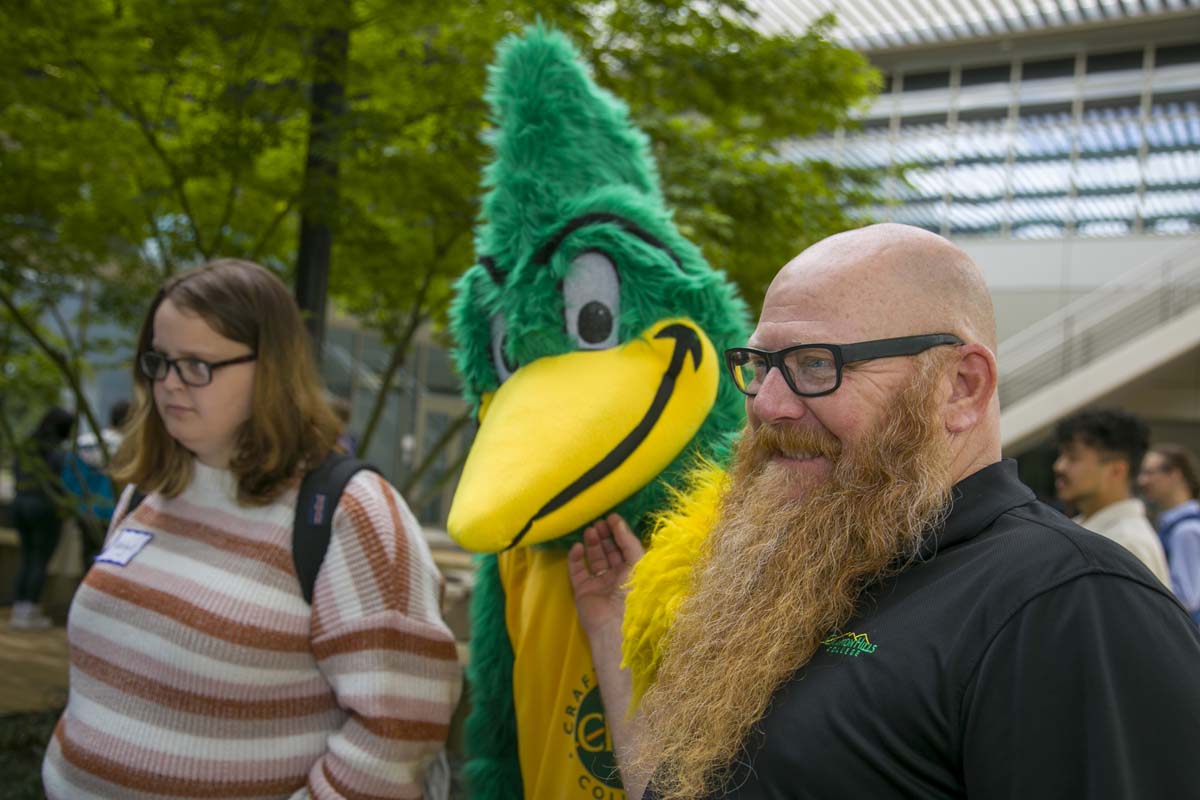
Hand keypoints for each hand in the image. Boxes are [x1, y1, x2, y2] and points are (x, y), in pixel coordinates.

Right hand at [568, 513, 644, 639]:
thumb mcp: (638, 563)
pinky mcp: (583, 591)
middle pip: (609, 551)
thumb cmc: (634, 593)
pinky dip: (576, 558)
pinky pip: (578, 571)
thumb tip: (617, 520)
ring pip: (594, 558)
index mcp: (634, 573)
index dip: (619, 532)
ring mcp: (599, 584)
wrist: (616, 624)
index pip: (625, 548)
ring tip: (590, 529)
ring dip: (592, 543)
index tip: (611, 517)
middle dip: (605, 536)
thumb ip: (629, 541)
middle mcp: (617, 578)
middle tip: (599, 521)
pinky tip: (578, 547)